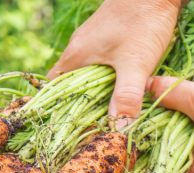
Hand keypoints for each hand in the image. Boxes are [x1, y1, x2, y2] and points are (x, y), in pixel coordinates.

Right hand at [48, 0, 181, 125]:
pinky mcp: (106, 38)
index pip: (52, 89)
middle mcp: (77, 50)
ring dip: (93, 93)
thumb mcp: (135, 63)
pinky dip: (104, 79)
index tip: (67, 128)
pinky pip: (97, 65)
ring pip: (84, 75)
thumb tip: (118, 130)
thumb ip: (126, 96)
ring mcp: (91, 42)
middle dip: (78, 106)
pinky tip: (118, 88)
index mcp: (74, 57)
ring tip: (104, 114)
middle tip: (89, 129)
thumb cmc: (142, 21)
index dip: (56, 110)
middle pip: (68, 85)